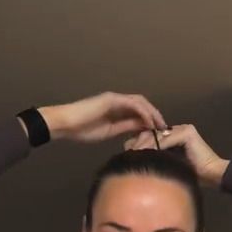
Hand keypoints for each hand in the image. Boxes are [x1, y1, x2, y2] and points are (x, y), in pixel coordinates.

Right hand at [38, 93, 166, 143]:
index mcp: (117, 109)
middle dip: (155, 116)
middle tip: (165, 129)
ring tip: (160, 125)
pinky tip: (149, 123)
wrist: (66, 124)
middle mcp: (118, 101)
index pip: (139, 112)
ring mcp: (115, 98)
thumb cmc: (82, 129)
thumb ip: (125, 127)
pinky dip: (143, 113)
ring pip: (140, 102)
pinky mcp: (111, 99)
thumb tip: (141, 129)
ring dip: (152, 113)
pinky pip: (132, 104)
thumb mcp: (110, 131)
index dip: (150, 120)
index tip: (159, 132)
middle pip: (143, 105)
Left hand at [124, 123, 228, 186]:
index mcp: (173, 135)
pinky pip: (165, 139)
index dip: (139, 143)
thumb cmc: (192, 175)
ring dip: (144, 144)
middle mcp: (177, 129)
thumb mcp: (169, 165)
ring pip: (157, 136)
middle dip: (139, 142)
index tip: (127, 153)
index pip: (152, 136)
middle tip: (127, 152)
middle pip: (152, 133)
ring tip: (133, 153)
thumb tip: (137, 160)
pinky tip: (145, 153)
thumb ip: (157, 159)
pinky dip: (154, 146)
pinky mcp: (186, 132)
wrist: (213, 175)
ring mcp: (183, 129)